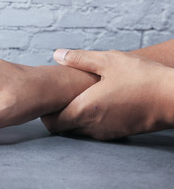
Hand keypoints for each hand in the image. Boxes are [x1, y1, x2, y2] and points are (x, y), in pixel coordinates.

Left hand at [41, 49, 173, 139]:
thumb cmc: (142, 78)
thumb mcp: (109, 61)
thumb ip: (79, 58)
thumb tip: (57, 54)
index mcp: (84, 110)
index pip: (52, 123)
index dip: (46, 113)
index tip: (49, 100)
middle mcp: (92, 127)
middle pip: (64, 128)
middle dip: (59, 114)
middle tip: (63, 96)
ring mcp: (106, 133)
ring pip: (79, 129)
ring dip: (76, 117)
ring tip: (81, 97)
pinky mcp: (118, 134)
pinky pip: (96, 130)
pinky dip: (91, 120)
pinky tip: (100, 102)